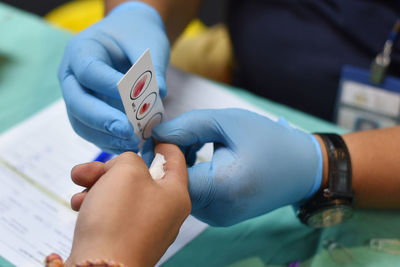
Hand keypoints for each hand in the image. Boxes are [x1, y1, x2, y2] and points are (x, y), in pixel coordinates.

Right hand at [58, 2, 169, 153]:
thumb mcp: (148, 42)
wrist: (128, 37)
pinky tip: (129, 146)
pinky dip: (109, 141)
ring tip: (132, 145)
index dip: (108, 87)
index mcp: (82, 49)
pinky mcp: (87, 112)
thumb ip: (153, 66)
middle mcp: (72, 74)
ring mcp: (77, 95)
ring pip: (81, 122)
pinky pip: (92, 132)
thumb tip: (160, 93)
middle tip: (127, 132)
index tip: (132, 100)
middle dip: (102, 120)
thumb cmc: (136, 36)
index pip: (89, 71)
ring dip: (105, 137)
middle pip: (77, 102)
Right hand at [66, 144, 189, 266]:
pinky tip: (78, 204)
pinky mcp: (126, 240)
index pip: (176, 160)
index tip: (152, 136)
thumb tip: (125, 168)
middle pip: (141, 178)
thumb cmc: (119, 219)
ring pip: (122, 195)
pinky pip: (114, 214)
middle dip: (111, 169)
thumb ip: (130, 159)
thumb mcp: (127, 171)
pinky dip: (97, 205)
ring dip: (98, 185)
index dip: (164, 144)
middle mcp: (165, 213)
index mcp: (176, 194)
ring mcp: (146, 229)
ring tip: (79, 184)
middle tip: (91, 168)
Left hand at [152, 109, 322, 225]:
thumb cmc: (269, 141)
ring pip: (181, 192)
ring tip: (198, 144)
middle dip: (172, 158)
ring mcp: (218, 218)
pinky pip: (194, 197)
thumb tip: (156, 135)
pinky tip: (205, 160)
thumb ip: (187, 126)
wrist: (301, 168)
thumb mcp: (228, 122)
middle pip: (174, 185)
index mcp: (222, 187)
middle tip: (185, 135)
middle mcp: (218, 211)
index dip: (164, 153)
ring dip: (181, 167)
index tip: (167, 133)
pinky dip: (192, 177)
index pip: (171, 174)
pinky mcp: (220, 218)